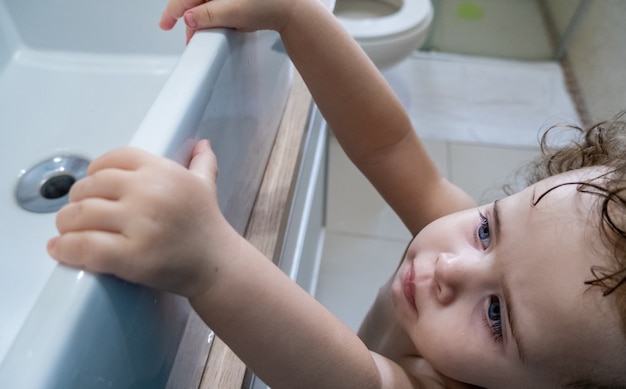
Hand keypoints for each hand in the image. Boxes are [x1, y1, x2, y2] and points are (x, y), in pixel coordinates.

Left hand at [47, 140, 240, 298]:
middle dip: (76, 200)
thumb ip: (201, 162)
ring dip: (66, 224)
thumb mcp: (206, 186)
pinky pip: (84, 246)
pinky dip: (65, 248)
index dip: (95, 171)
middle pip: (90, 186)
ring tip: (66, 231)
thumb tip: (202, 143)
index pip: (113, 159)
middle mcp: (149, 192)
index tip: (92, 186)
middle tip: (76, 213)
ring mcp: (139, 224)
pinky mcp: (130, 256)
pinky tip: (60, 249)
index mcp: (163, 171)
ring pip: (80, 215)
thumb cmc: (207, 226)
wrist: (217, 265)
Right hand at [159, 0, 299, 42]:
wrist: (292, 8)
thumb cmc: (268, 5)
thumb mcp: (233, 12)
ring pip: (207, 5)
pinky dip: (216, 18)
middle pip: (195, 1)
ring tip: (203, 37)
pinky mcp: (237, 0)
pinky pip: (219, 6)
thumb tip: (187, 19)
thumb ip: (207, 15)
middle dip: (190, 19)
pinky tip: (220, 28)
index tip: (165, 24)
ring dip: (203, 21)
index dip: (173, 11)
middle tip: (188, 38)